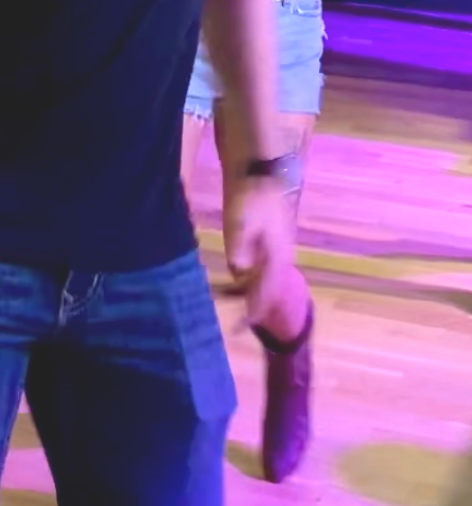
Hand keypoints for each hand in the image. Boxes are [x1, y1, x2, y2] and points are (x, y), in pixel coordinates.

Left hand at [224, 176, 303, 334]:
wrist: (264, 176)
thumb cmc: (252, 196)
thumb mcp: (241, 219)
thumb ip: (240, 244)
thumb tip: (238, 270)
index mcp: (275, 255)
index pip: (267, 291)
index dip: (255, 311)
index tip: (242, 329)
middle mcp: (278, 259)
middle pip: (266, 291)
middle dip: (251, 308)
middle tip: (235, 327)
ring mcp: (275, 253)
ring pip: (262, 282)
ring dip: (246, 295)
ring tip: (226, 304)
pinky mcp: (268, 248)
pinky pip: (258, 272)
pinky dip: (245, 282)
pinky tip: (229, 285)